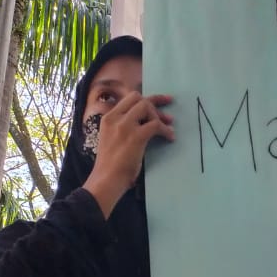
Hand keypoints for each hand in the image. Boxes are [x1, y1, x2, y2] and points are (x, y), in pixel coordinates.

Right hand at [83, 91, 174, 216]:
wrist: (107, 178)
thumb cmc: (111, 164)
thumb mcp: (111, 138)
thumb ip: (123, 127)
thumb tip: (144, 122)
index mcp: (108, 118)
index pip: (128, 99)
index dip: (146, 99)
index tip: (160, 102)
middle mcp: (115, 118)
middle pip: (139, 99)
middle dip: (155, 105)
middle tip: (168, 117)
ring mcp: (125, 126)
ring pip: (147, 107)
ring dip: (159, 117)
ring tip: (168, 127)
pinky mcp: (136, 136)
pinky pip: (156, 125)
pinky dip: (166, 130)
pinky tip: (170, 137)